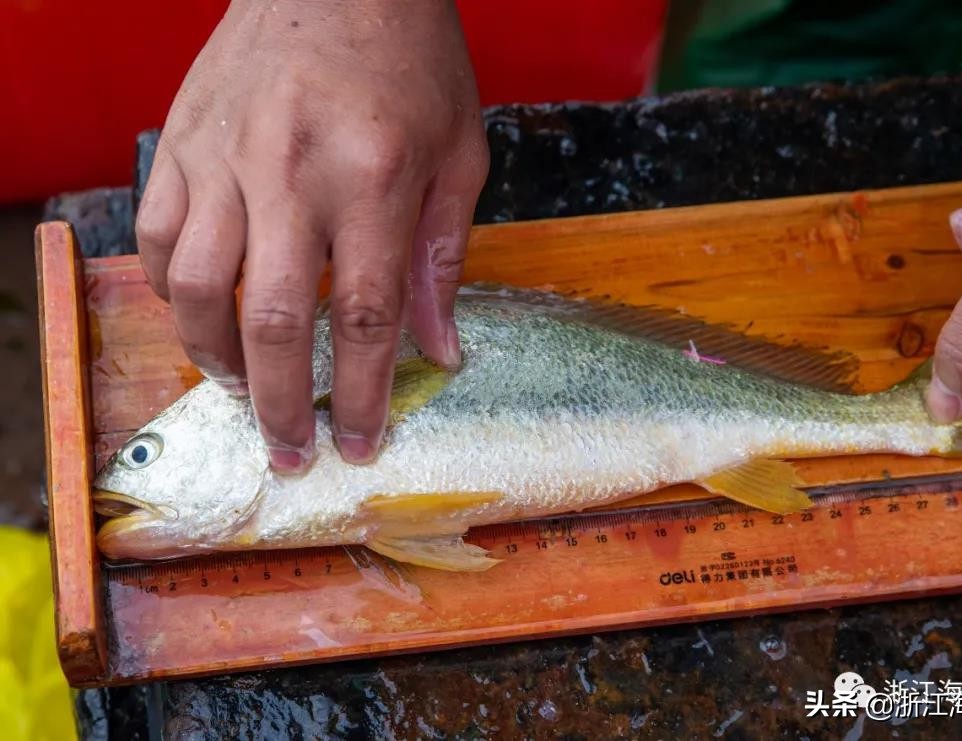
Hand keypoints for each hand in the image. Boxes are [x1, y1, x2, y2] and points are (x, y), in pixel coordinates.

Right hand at [135, 0, 488, 471]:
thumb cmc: (410, 59)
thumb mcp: (459, 155)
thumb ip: (443, 258)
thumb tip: (440, 350)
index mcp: (373, 179)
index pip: (365, 317)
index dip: (363, 394)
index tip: (361, 442)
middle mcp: (290, 174)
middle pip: (274, 322)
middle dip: (281, 405)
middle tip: (289, 453)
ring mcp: (224, 158)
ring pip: (195, 288)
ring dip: (218, 359)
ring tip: (246, 390)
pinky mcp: (182, 142)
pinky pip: (155, 236)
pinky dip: (170, 291)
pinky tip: (202, 315)